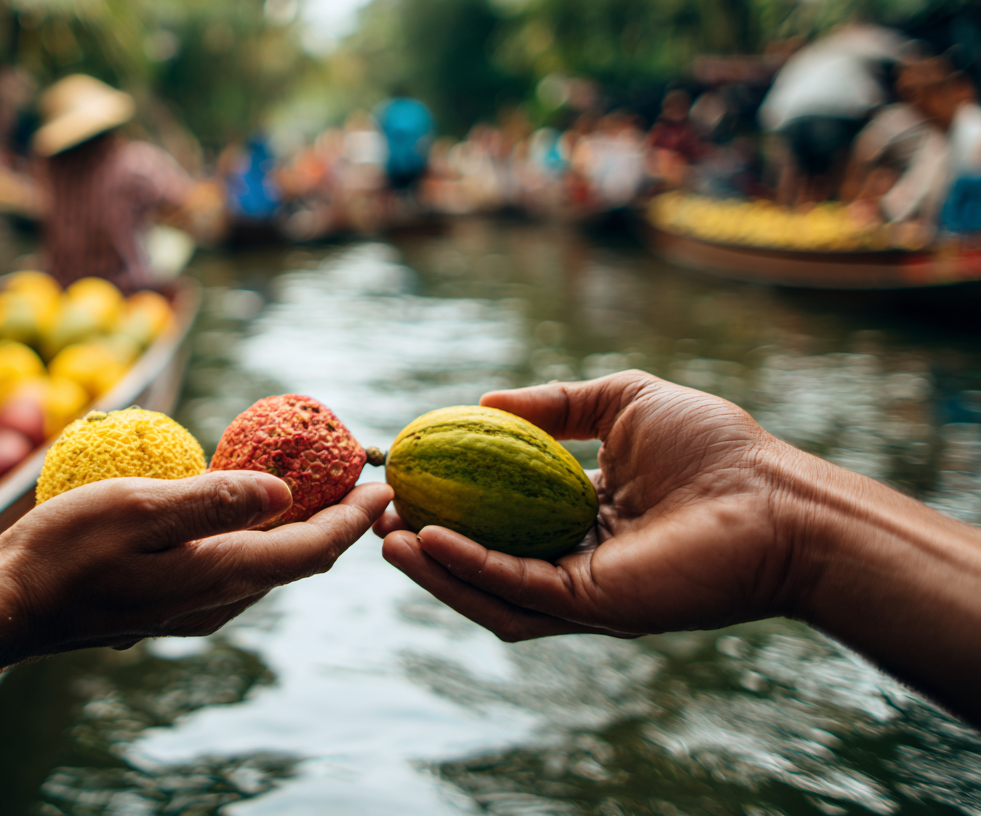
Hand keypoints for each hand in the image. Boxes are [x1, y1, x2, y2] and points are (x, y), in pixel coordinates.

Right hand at [0, 472, 391, 657]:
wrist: (4, 607)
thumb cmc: (62, 552)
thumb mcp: (137, 509)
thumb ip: (213, 501)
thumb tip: (283, 494)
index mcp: (218, 577)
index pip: (310, 550)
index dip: (354, 518)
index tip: (386, 484)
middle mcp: (216, 602)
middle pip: (295, 560)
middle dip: (334, 518)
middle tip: (355, 474)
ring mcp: (191, 609)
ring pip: (265, 566)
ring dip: (295, 526)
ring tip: (312, 481)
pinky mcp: (168, 604)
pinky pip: (232, 567)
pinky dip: (255, 534)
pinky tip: (243, 506)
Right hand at [378, 370, 821, 640]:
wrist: (778, 501)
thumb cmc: (717, 448)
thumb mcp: (623, 402)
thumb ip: (556, 403)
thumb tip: (483, 405)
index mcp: (583, 516)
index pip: (501, 515)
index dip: (450, 498)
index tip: (407, 474)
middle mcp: (576, 558)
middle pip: (483, 557)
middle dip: (424, 541)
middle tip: (378, 512)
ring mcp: (582, 589)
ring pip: (488, 588)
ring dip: (432, 567)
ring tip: (384, 535)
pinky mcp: (593, 606)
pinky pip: (516, 591)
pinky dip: (469, 570)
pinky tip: (430, 539)